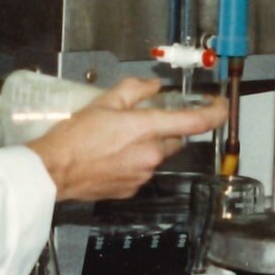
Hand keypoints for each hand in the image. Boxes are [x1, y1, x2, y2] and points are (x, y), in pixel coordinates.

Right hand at [26, 78, 227, 201]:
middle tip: (139, 121)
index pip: (195, 122)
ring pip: (157, 155)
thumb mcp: (104, 102)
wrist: (55, 171)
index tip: (220, 105)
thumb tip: (153, 87)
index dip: (215, 112)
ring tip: (117, 140)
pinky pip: (142, 170)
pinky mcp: (132, 188)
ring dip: (146, 146)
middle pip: (175, 139)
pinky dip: (134, 161)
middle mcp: (151, 155)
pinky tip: (112, 156)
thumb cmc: (75, 138)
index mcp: (148, 129)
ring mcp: (143, 175)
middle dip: (165, 128)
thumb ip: (135, 90)